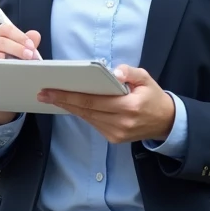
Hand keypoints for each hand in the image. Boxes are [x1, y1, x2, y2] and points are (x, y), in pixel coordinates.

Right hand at [0, 22, 41, 125]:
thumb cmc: (6, 61)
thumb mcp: (17, 50)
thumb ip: (26, 42)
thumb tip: (35, 35)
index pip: (6, 29)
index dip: (21, 37)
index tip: (31, 46)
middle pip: (1, 41)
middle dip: (18, 48)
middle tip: (30, 56)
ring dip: (11, 59)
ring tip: (23, 65)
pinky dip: (1, 66)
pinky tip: (10, 70)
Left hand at [39, 65, 174, 144]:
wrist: (166, 122)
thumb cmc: (153, 97)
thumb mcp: (146, 79)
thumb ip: (130, 72)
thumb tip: (114, 72)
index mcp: (128, 106)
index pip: (93, 100)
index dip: (70, 95)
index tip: (52, 90)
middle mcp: (121, 123)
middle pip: (86, 111)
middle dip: (63, 101)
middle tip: (43, 93)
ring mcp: (116, 133)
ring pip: (87, 118)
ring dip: (69, 108)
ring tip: (52, 98)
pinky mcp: (114, 138)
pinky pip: (94, 123)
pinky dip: (82, 113)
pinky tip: (71, 105)